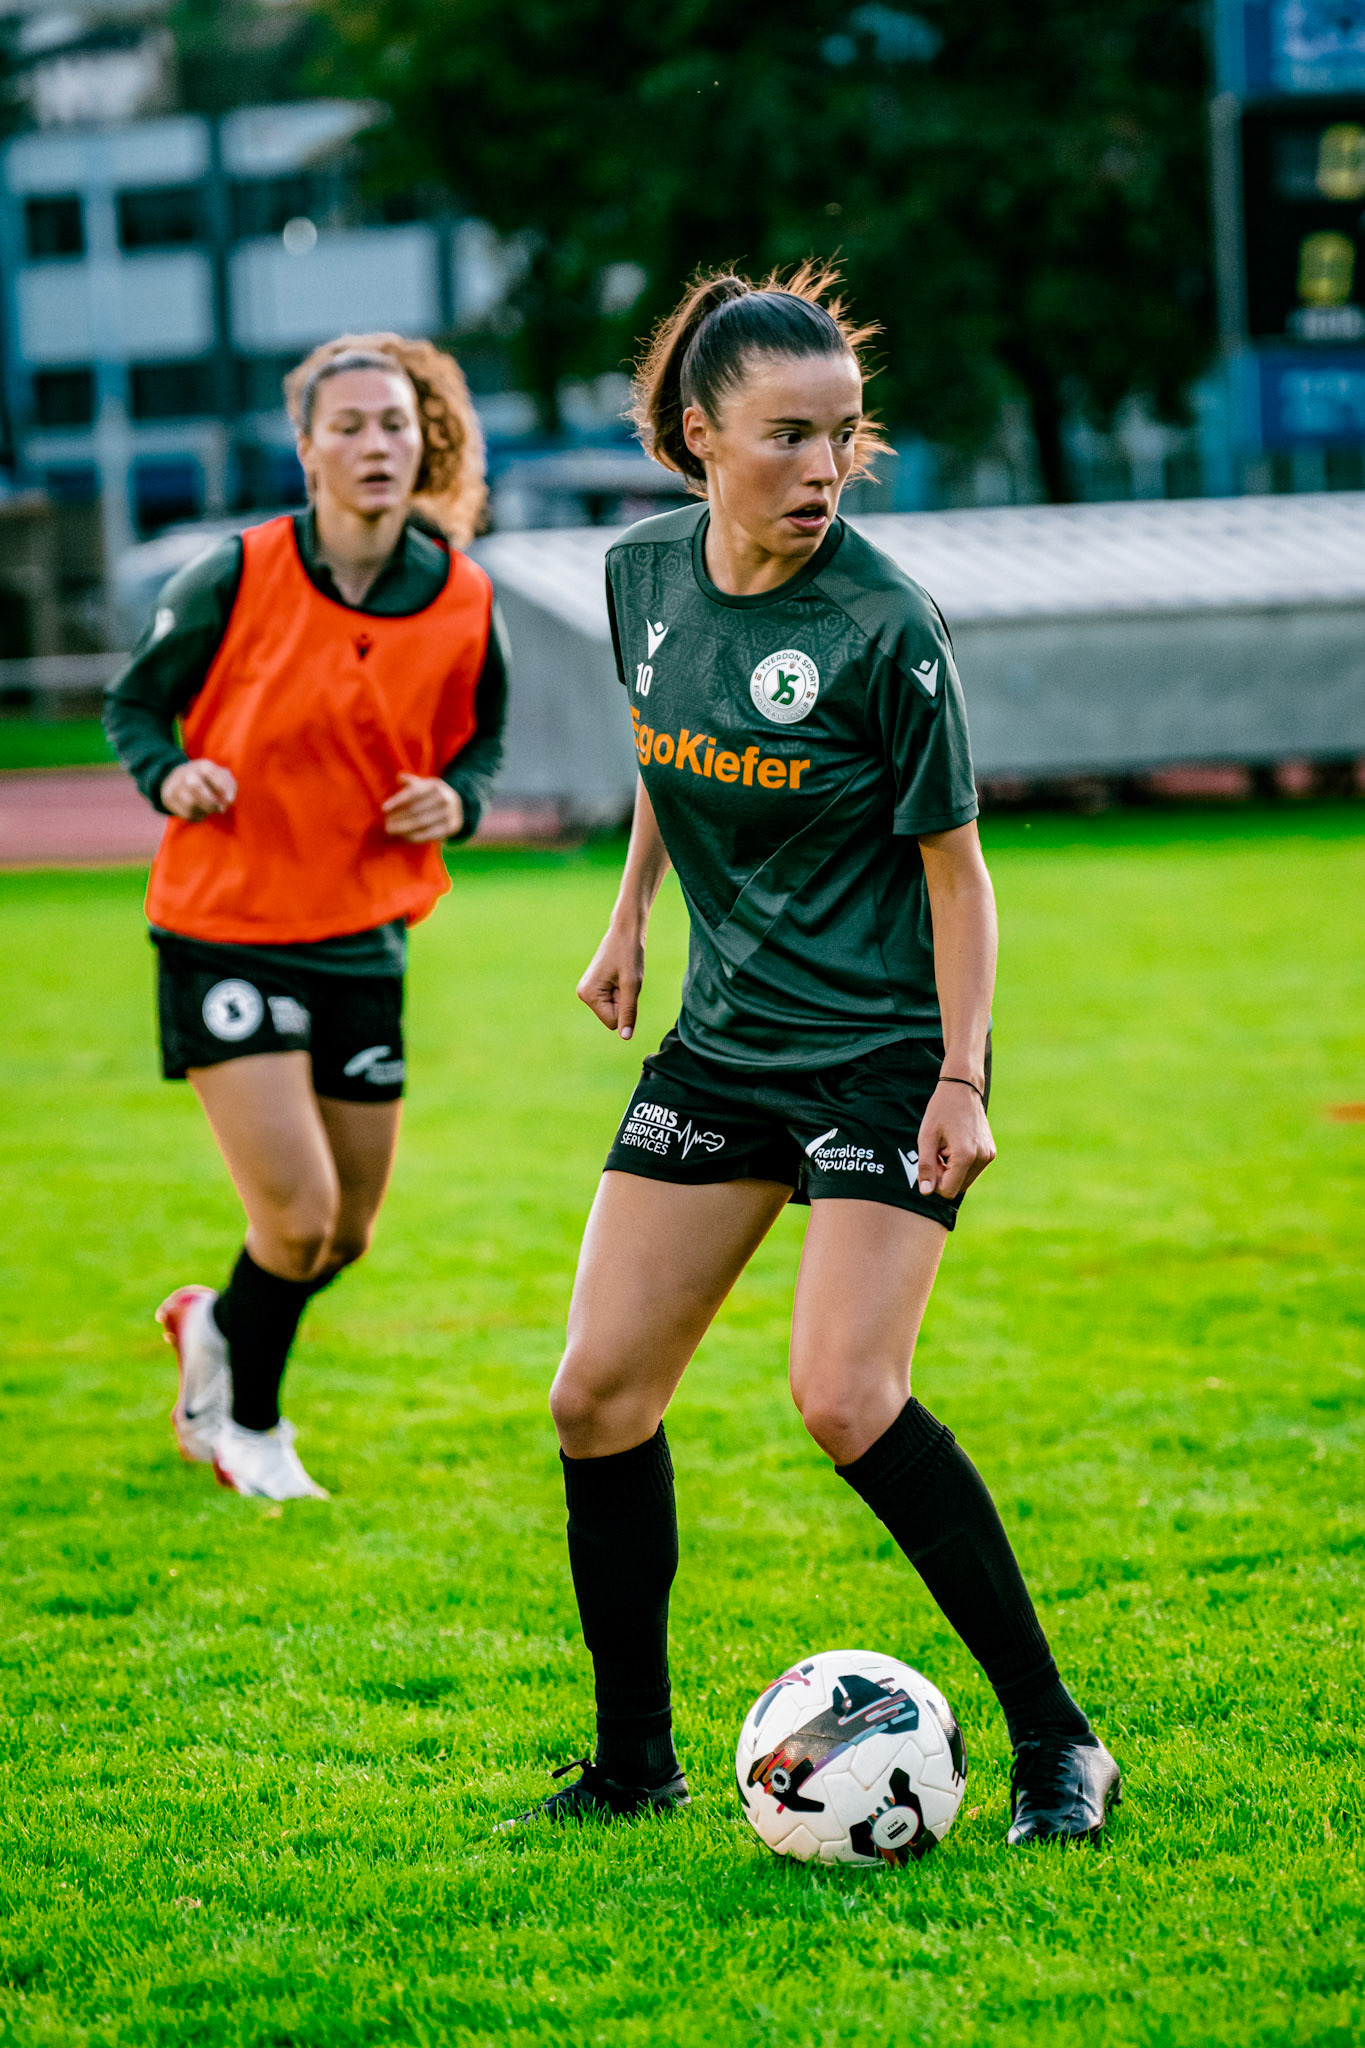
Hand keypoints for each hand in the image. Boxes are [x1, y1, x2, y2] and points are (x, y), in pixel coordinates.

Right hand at [160, 758, 236, 819]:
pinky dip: (197, 816)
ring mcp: (175, 785)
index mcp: (202, 766)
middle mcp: (186, 773)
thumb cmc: (207, 779)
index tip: (229, 801)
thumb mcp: (220, 776)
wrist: (178, 777)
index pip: (211, 773)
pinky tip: (201, 812)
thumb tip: (228, 800)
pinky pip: (186, 813)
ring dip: (205, 811)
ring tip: (210, 810)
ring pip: (190, 804)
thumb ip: (229, 785)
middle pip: (194, 786)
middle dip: (211, 802)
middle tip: (220, 809)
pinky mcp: (169, 798)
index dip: (222, 787)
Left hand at [382, 773, 463, 842]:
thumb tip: (399, 777)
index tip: (383, 809)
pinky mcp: (452, 826)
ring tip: (391, 831)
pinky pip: (430, 834)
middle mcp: (444, 798)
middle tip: (385, 824)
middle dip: (398, 818)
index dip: (397, 801)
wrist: (459, 806)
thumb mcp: (424, 784)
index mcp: (435, 785)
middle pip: (416, 810)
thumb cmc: (432, 795)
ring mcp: (449, 813)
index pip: (413, 793)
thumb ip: (411, 782)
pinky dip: (415, 836)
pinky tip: (404, 837)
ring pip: (421, 823)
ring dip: (404, 828)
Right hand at [577, 921, 644, 1038]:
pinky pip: (612, 1001)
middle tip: (624, 979)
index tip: (625, 983)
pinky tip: (618, 975)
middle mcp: (583, 994)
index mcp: (588, 995)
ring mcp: (586, 991)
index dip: (626, 1007)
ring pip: (613, 1010)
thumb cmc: (629, 954)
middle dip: (623, 1002)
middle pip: (612, 1018)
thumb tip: (625, 1037)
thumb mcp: (632, 985)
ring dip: (623, 996)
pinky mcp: (593, 987)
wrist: (625, 931)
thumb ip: (628, 1012)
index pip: (613, 1022)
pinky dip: (621, 991)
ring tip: (622, 976)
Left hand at [913, 1081, 995, 1199]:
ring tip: (946, 1148)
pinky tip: (955, 1146)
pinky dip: (961, 1165)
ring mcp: (988, 1155)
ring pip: (965, 1181)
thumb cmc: (941, 1110)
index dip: (934, 1181)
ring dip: (952, 1171)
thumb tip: (926, 1191)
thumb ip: (926, 1166)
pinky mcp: (990, 1152)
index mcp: (966, 1155)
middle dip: (944, 1176)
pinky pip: (973, 1171)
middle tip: (937, 1153)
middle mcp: (982, 1157)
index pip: (948, 1190)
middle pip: (957, 1187)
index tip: (930, 1161)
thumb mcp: (927, 1137)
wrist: (963, 1088)